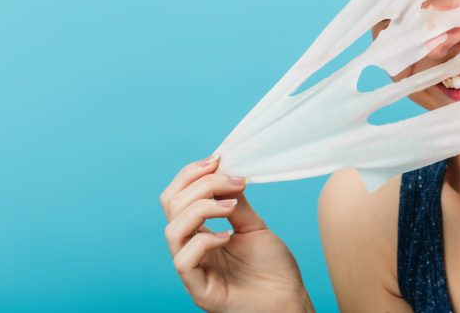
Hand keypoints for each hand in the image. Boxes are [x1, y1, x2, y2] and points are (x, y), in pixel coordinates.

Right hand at [160, 156, 315, 312]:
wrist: (289, 300)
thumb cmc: (272, 268)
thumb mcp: (253, 225)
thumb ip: (236, 201)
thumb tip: (226, 170)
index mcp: (199, 233)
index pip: (177, 197)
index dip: (191, 175)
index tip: (217, 160)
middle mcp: (190, 250)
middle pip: (170, 207)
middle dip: (200, 185)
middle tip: (231, 181)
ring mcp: (193, 271)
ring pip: (172, 231)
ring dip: (201, 208)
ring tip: (231, 206)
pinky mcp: (200, 290)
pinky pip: (184, 260)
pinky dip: (204, 241)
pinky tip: (228, 236)